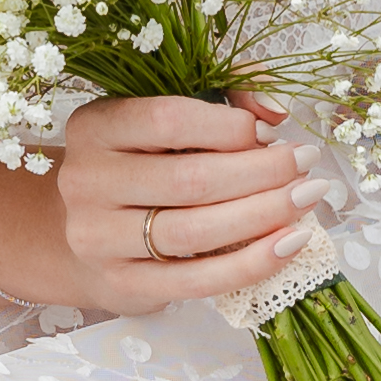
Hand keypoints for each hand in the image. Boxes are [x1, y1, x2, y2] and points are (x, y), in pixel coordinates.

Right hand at [53, 92, 320, 321]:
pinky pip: (198, 280)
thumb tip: (274, 110)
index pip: (167, 120)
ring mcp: (100, 239)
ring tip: (306, 198)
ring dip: (264, 214)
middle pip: (190, 180)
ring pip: (196, 232)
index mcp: (95, 128)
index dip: (230, 126)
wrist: (74, 235)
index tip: (270, 132)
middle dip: (262, 171)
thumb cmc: (135, 166)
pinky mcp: (123, 285)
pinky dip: (253, 263)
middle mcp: (88, 182)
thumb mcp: (160, 118)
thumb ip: (222, 96)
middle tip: (304, 163)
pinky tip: (290, 243)